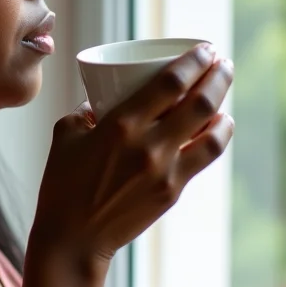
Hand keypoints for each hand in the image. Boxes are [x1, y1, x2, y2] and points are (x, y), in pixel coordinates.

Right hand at [30, 43, 233, 272]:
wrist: (73, 237)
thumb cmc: (62, 184)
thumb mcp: (64, 135)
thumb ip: (84, 111)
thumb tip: (99, 101)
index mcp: (119, 125)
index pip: (170, 83)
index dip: (194, 61)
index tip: (204, 49)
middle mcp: (148, 145)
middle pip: (200, 101)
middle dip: (218, 75)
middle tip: (221, 61)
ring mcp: (165, 171)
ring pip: (212, 130)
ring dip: (223, 104)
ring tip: (222, 91)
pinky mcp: (172, 191)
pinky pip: (205, 156)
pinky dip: (217, 135)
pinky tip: (218, 125)